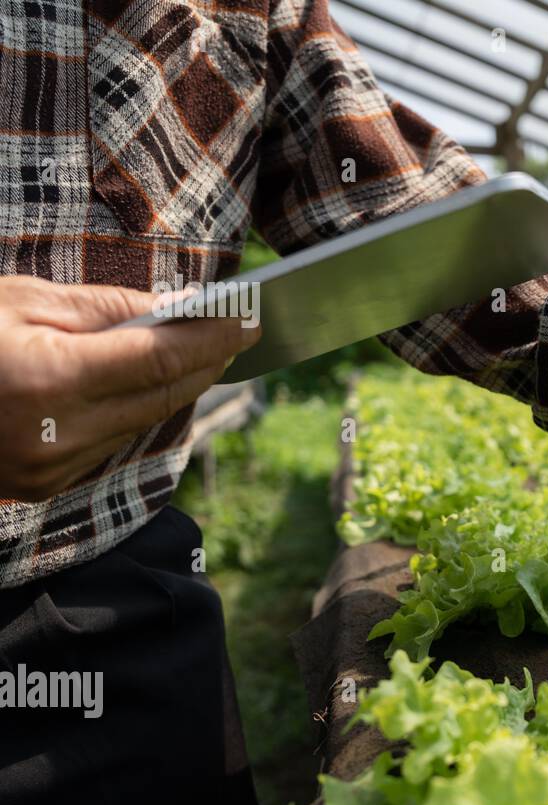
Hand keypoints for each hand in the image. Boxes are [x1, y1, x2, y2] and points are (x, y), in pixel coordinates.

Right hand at [0, 276, 260, 501]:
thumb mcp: (19, 302)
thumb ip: (106, 310)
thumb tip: (177, 309)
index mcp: (49, 382)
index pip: (162, 360)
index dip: (215, 337)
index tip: (251, 314)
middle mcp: (56, 436)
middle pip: (164, 397)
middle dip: (209, 361)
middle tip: (243, 329)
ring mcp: (49, 470)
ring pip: (143, 423)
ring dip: (180, 387)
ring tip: (211, 349)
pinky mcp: (42, 486)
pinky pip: (112, 442)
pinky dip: (140, 410)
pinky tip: (157, 384)